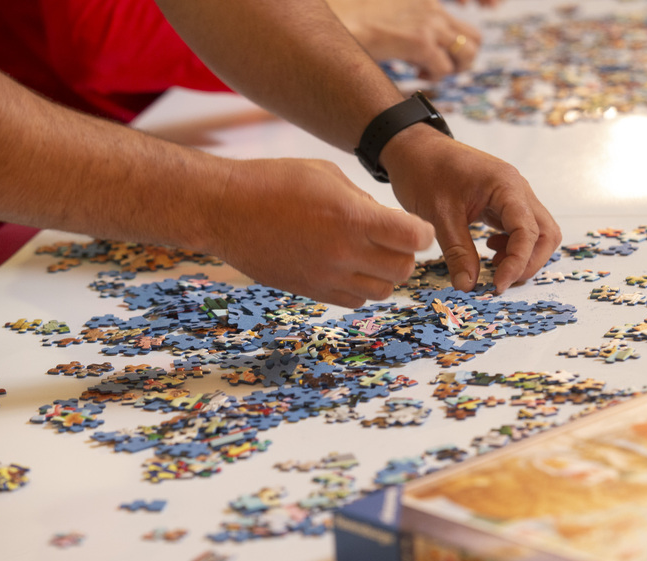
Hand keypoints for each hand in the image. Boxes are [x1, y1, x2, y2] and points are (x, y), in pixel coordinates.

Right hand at [205, 158, 433, 306]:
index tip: (414, 227)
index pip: (413, 239)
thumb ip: (362, 201)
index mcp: (352, 217)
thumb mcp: (327, 175)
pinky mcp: (311, 291)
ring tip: (369, 254)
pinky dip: (361, 287)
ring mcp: (327, 276)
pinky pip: (354, 301)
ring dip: (384, 274)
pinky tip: (348, 267)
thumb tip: (383, 223)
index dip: (422, 233)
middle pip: (403, 270)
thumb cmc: (274, 181)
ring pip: (382, 291)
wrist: (225, 210)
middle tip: (392, 240)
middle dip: (405, 255)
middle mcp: (344, 252)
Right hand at [327, 0, 482, 79]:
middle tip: (442, 66)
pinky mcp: (419, 42)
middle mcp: (432, 8)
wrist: (339, 19)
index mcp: (426, 0)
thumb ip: (407, 22)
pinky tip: (417, 76)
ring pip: (466, 54)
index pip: (466, 6)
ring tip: (429, 72)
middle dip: (462, 57)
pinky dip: (434, 78)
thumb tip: (409, 44)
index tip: (491, 12)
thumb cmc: (355, 19)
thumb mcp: (389, 15)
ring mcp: (428, 24)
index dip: (482, 10)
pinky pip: (443, 69)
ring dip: (453, 69)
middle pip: (473, 37)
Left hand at [383, 126, 560, 293]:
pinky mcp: (502, 202)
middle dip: (528, 263)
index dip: (517, 264)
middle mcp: (517, 189)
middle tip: (500, 281)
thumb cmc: (424, 171)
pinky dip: (512, 246)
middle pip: (545, 233)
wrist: (413, 148)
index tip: (496, 286)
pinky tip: (488, 251)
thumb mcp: (439, 216)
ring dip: (522, 256)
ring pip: (537, 232)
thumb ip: (457, 253)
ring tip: (493, 266)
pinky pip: (520, 228)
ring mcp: (512, 195)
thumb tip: (468, 286)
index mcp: (506, 186)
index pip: (528, 232)